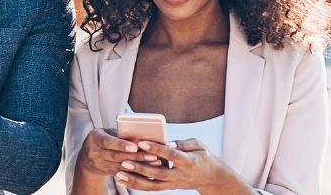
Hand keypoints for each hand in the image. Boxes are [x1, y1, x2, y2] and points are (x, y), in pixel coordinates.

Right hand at [74, 128, 157, 178]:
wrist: (87, 157)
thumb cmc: (104, 140)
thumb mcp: (107, 133)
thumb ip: (120, 135)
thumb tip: (142, 137)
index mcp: (95, 138)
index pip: (108, 142)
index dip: (121, 145)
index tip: (135, 147)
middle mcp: (94, 152)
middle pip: (116, 156)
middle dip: (136, 156)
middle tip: (153, 155)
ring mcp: (99, 164)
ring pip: (121, 166)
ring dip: (139, 165)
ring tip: (154, 162)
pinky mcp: (105, 172)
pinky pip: (122, 174)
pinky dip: (136, 172)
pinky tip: (148, 171)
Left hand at [116, 139, 242, 191]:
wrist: (211, 177)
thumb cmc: (203, 156)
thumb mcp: (199, 146)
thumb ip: (183, 143)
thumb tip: (166, 141)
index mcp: (188, 162)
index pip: (171, 155)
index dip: (156, 149)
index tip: (141, 143)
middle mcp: (180, 175)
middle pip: (158, 173)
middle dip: (140, 169)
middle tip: (124, 162)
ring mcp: (174, 184)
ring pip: (152, 185)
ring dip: (134, 181)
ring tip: (119, 174)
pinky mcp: (169, 187)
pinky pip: (152, 189)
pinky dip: (137, 186)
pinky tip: (124, 180)